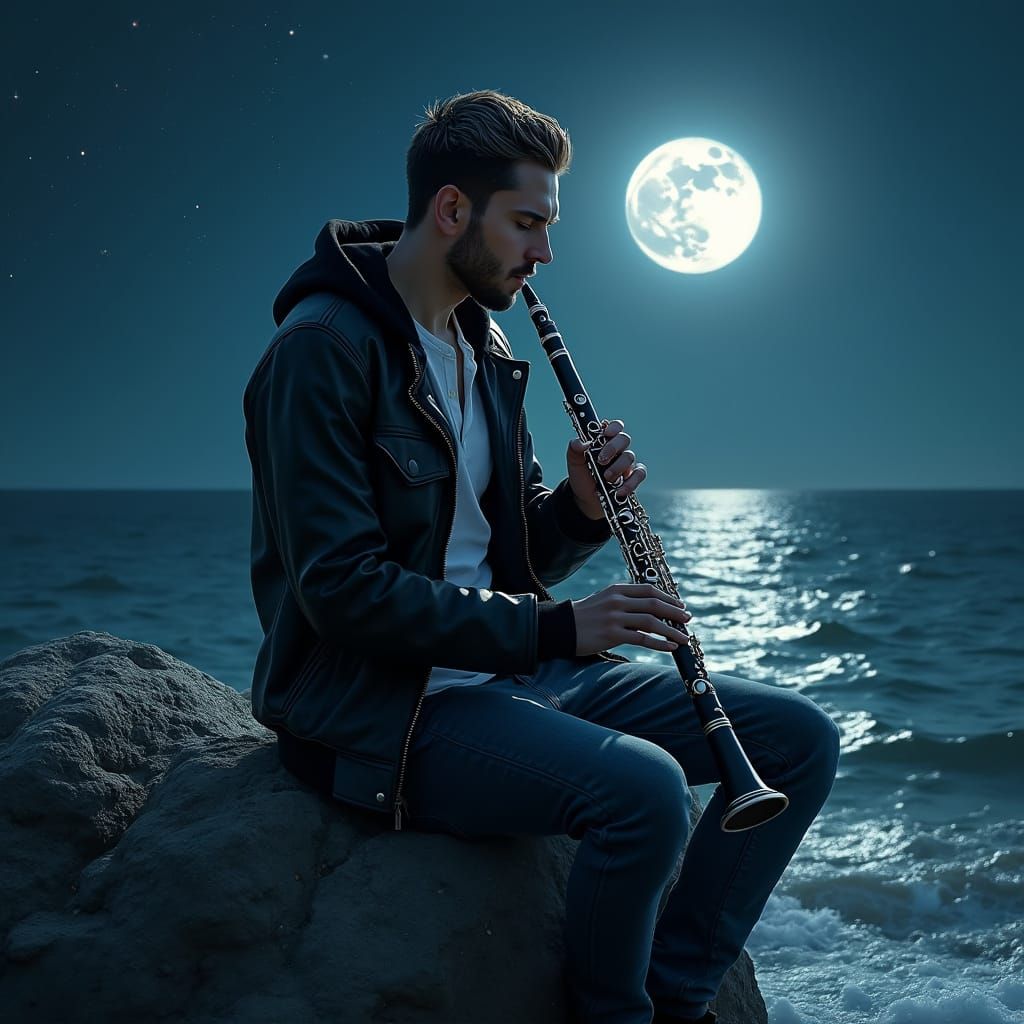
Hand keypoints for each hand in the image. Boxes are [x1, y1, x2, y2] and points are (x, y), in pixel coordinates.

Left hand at [567, 419, 647, 520]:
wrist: (586, 500)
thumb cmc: (583, 477)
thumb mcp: (574, 463)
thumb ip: (574, 450)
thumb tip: (580, 442)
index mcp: (604, 442)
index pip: (615, 427)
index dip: (613, 427)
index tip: (605, 434)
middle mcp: (617, 451)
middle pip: (624, 438)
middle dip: (613, 448)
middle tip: (601, 460)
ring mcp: (626, 464)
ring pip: (630, 456)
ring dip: (617, 468)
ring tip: (606, 478)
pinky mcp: (632, 478)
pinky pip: (639, 474)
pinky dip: (630, 482)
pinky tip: (619, 490)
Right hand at [571, 583, 691, 656]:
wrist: (561, 628)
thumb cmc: (584, 616)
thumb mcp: (604, 600)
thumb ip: (624, 601)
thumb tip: (648, 608)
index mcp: (617, 590)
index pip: (649, 590)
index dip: (668, 598)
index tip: (680, 605)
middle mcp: (618, 601)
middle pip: (654, 604)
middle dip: (675, 613)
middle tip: (688, 620)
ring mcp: (615, 617)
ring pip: (652, 622)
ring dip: (672, 630)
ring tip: (685, 637)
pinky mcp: (612, 635)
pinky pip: (642, 638)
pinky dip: (660, 643)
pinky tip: (671, 647)